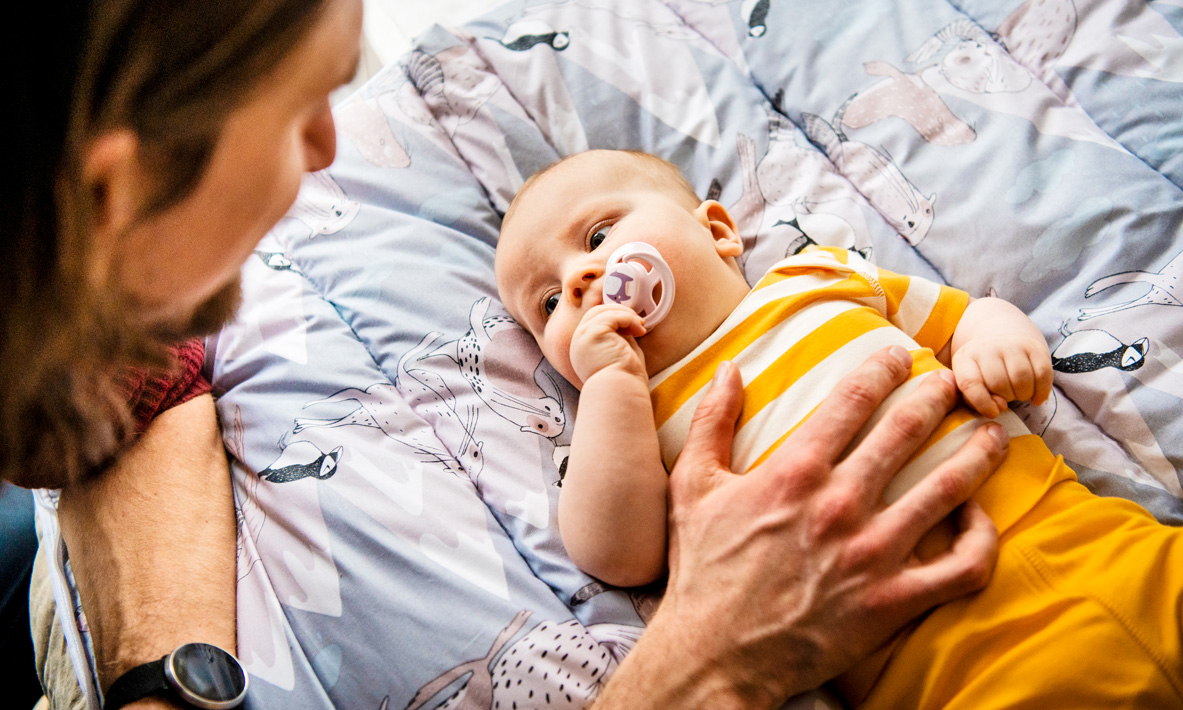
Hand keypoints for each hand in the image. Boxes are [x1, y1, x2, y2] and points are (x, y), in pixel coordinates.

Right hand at [570, 303, 646, 384]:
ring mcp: (583, 336)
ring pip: (602, 311)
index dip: (613, 317)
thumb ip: (617, 336)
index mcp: (583, 348)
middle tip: (639, 322)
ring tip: (640, 326)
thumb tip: (626, 323)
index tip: (632, 324)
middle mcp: (578, 341)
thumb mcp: (617, 352)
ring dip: (625, 315)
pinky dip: (628, 319)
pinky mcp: (593, 333)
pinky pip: (611, 316)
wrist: (620, 392)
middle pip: (595, 312)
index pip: (593, 321)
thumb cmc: (623, 380)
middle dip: (619, 312)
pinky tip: (639, 330)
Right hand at [599, 346, 1005, 709]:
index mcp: (795, 473)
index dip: (882, 369)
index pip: (853, 401)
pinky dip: (982, 538)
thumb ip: (711, 422)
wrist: (715, 653)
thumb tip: (728, 369)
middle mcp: (841, 505)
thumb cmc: (701, 569)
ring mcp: (874, 554)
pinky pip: (961, 567)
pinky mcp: (894, 600)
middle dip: (935, 397)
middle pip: (906, 432)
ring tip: (994, 433)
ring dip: (977, 453)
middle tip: (951, 382)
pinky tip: (981, 516)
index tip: (898, 354)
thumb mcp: (691, 485)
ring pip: (947, 489)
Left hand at [950, 301, 1052, 417]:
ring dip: (1023, 395)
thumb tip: (999, 408)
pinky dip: (1041, 391)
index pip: (970, 383)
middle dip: (1005, 398)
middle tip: (1006, 397)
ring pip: (1022, 380)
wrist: (998, 327)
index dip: (982, 403)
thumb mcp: (969, 379)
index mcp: (964, 358)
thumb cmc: (982, 367)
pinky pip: (1043, 374)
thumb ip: (976, 399)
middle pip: (999, 384)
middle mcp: (987, 348)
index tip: (993, 412)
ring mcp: (1012, 345)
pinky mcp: (1035, 346)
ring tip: (1020, 394)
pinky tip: (1037, 397)